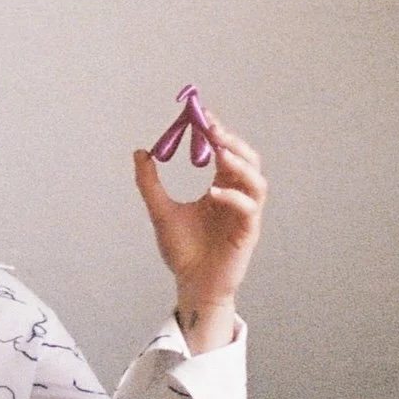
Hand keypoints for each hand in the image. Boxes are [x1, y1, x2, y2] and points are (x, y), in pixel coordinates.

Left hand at [133, 108, 266, 345]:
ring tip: (219, 152)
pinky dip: (234, 197)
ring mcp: (245, 215)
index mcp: (221, 188)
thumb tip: (140, 152)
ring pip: (257, 181)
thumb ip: (150, 183)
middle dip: (232, 141)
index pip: (226, 152)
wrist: (191, 284)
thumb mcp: (160, 211)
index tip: (202, 114)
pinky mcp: (247, 233)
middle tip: (211, 128)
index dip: (217, 131)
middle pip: (248, 160)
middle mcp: (237, 197)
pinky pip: (248, 209)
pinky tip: (214, 191)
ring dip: (240, 164)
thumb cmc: (183, 251)